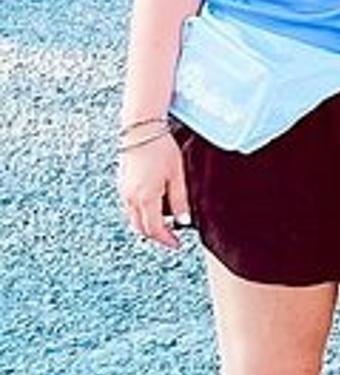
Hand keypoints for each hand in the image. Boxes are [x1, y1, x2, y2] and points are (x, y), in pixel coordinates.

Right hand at [117, 133, 188, 249]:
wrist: (140, 129)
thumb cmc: (161, 149)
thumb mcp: (177, 175)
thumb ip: (180, 200)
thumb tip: (183, 222)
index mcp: (145, 197)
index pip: (154, 229)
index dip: (166, 240)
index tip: (177, 245)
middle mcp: (130, 198)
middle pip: (141, 228)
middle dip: (156, 236)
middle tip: (171, 238)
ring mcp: (123, 192)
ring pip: (133, 219)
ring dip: (148, 225)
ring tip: (165, 224)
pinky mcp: (121, 185)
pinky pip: (130, 208)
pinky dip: (141, 213)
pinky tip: (154, 207)